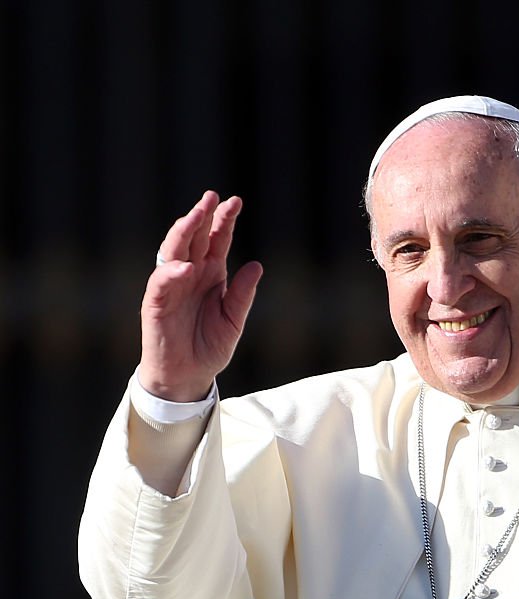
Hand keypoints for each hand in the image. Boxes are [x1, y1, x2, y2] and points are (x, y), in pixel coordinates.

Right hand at [139, 191, 262, 401]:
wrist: (187, 377)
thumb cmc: (208, 348)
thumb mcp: (233, 321)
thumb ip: (243, 295)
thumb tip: (257, 266)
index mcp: (211, 274)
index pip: (217, 240)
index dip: (224, 220)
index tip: (235, 201)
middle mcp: (190, 274)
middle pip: (195, 236)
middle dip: (202, 215)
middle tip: (212, 196)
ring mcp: (172, 285)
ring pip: (174, 250)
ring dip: (183, 231)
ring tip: (196, 215)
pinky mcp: (156, 302)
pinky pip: (162, 281)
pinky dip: (172, 272)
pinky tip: (186, 266)